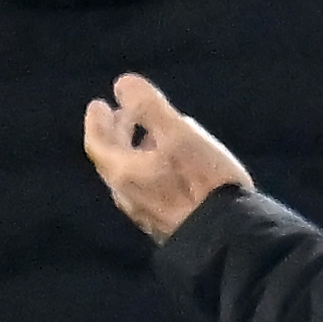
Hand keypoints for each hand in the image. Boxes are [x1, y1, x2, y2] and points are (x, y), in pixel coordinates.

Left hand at [82, 72, 254, 243]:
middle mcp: (127, 195)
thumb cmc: (202, 181)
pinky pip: (146, 189)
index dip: (97, 122)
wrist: (225, 237)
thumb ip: (149, 107)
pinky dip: (148, 168)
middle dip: (117, 132)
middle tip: (121, 113)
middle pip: (113, 159)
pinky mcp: (164, 223)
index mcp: (123, 173)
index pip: (98, 144)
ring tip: (148, 135)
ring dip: (134, 150)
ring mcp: (144, 212)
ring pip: (130, 175)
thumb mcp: (178, 134)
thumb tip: (123, 84)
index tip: (99, 105)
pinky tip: (170, 165)